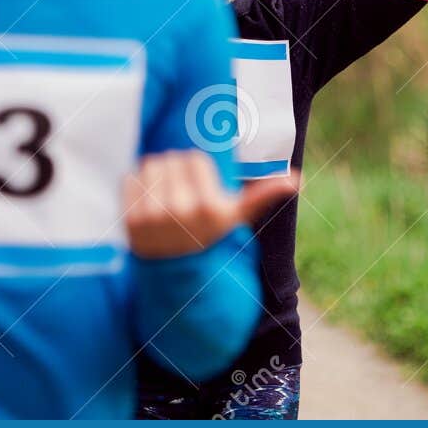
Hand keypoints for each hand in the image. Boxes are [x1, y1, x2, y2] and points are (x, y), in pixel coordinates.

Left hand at [123, 150, 299, 258]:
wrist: (177, 268)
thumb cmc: (210, 233)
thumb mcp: (237, 217)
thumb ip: (264, 194)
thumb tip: (297, 178)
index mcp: (209, 207)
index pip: (195, 159)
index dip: (197, 170)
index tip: (199, 188)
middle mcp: (181, 211)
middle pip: (172, 159)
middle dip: (176, 169)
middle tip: (181, 190)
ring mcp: (153, 216)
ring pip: (151, 164)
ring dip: (156, 172)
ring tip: (165, 192)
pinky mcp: (130, 220)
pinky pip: (130, 178)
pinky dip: (137, 183)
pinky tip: (148, 201)